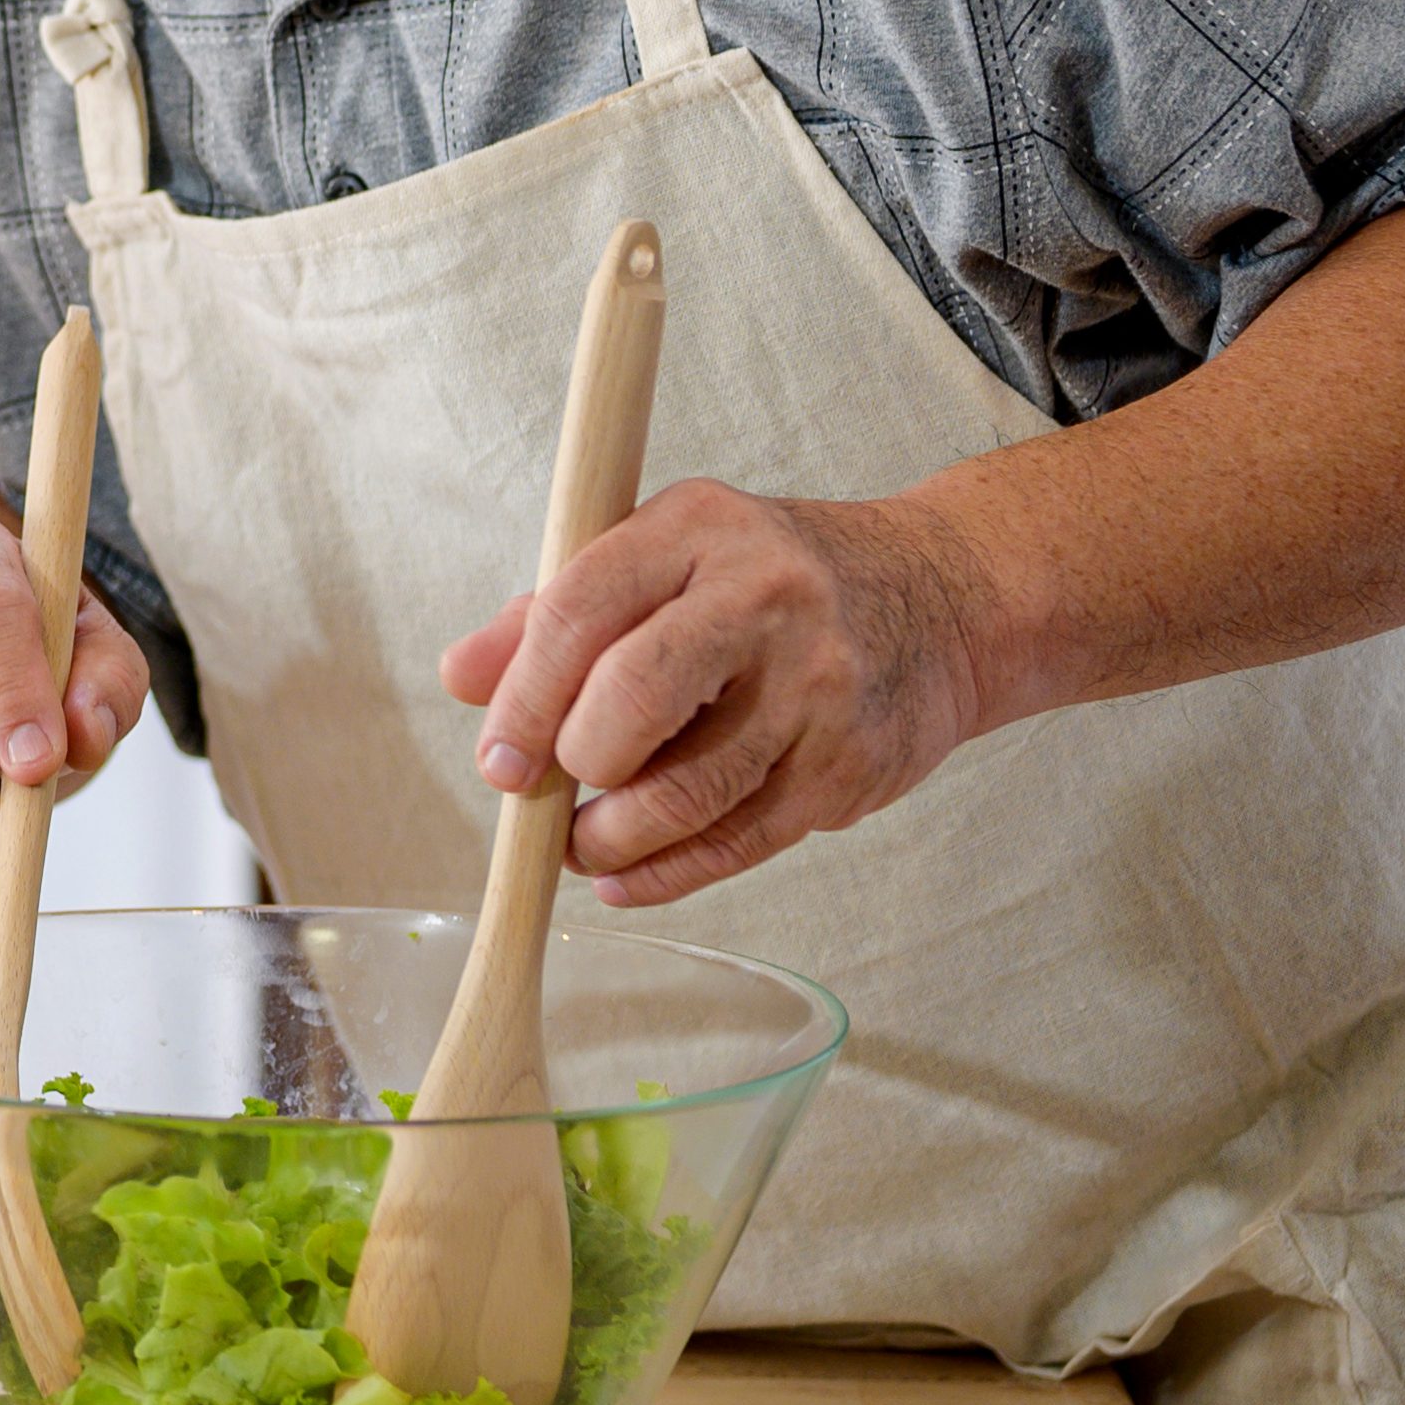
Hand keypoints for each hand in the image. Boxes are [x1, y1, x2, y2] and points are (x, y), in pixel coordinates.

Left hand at [439, 483, 1000, 904]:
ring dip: (611, 837)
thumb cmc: (770, 579)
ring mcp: (817, 684)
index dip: (521, 699)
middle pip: (632, 698)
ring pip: (686, 789)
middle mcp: (763, 597)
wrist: (943, 597)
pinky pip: (739, 840)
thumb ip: (554, 612)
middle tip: (541, 794)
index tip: (496, 759)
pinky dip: (667, 873)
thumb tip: (462, 678)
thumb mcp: (665, 555)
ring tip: (580, 844)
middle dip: (571, 764)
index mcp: (698, 527)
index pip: (579, 611)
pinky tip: (625, 877)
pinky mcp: (849, 763)